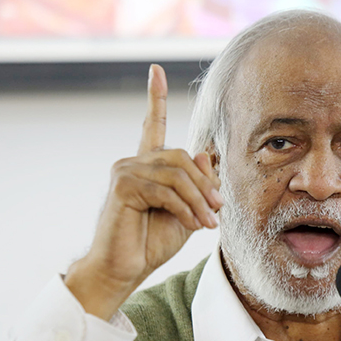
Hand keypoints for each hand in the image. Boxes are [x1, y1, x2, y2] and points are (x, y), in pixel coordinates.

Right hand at [65, 64, 222, 319]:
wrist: (123, 270)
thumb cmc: (151, 243)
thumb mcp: (187, 212)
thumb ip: (197, 185)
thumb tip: (206, 154)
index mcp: (146, 166)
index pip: (151, 126)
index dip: (155, 98)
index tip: (156, 70)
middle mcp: (132, 163)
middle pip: (180, 157)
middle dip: (205, 184)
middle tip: (218, 210)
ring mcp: (125, 172)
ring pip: (176, 174)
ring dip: (198, 199)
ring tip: (208, 223)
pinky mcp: (122, 186)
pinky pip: (165, 189)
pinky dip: (185, 207)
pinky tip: (194, 224)